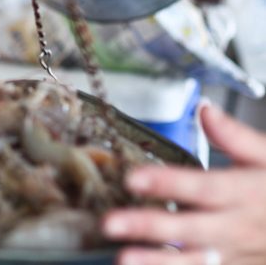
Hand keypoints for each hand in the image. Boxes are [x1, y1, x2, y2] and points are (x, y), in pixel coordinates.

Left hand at [102, 103, 265, 264]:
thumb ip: (237, 136)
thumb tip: (204, 109)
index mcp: (245, 193)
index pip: (202, 187)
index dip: (168, 183)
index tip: (133, 178)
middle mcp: (238, 228)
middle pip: (190, 229)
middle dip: (149, 227)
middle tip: (110, 223)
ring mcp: (239, 256)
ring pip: (196, 263)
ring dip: (159, 263)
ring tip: (122, 259)